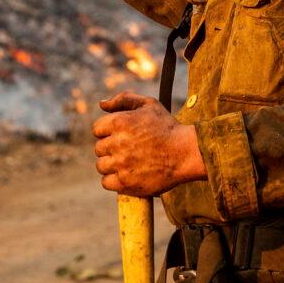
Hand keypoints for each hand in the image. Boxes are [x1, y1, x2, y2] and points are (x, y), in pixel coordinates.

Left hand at [92, 91, 206, 196]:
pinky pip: (106, 182)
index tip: (122, 136)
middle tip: (128, 149)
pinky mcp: (126, 183)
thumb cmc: (167, 128)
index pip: (97, 129)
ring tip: (128, 162)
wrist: (186, 153)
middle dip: (111, 148)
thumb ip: (123, 99)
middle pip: (99, 148)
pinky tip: (126, 174)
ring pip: (101, 166)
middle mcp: (117, 143)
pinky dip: (114, 180)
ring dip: (111, 165)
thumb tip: (101, 104)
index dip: (108, 132)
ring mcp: (121, 164)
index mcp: (119, 122)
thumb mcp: (148, 105)